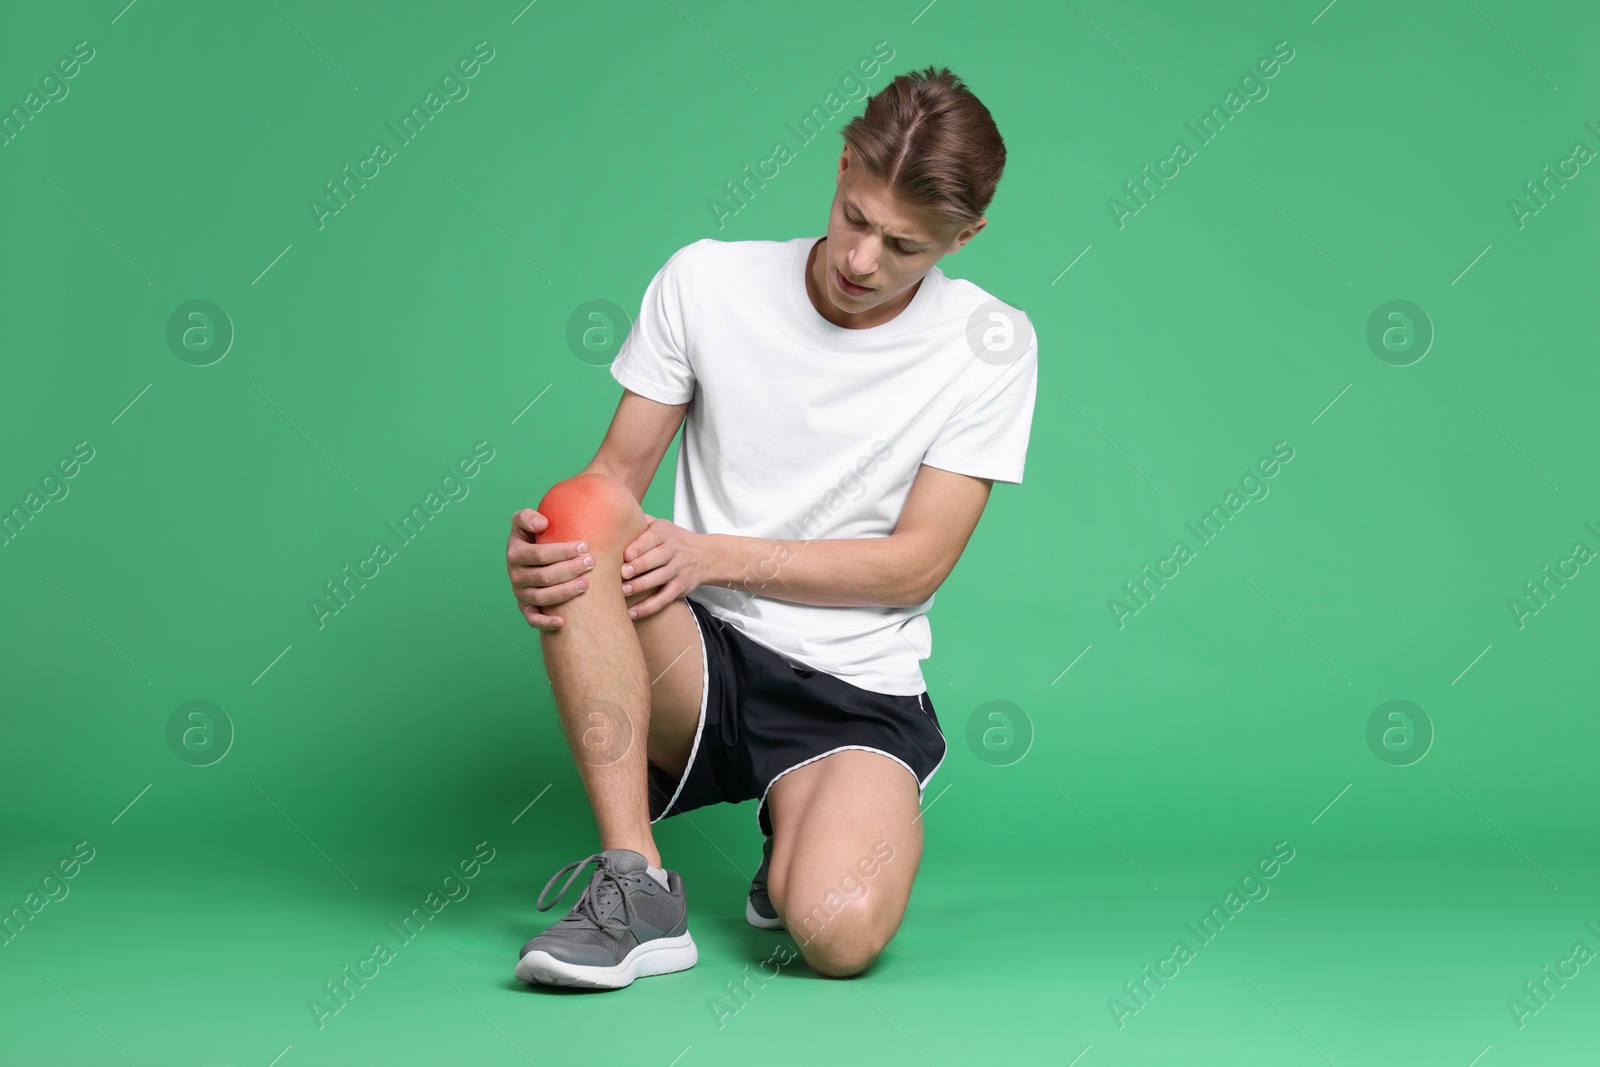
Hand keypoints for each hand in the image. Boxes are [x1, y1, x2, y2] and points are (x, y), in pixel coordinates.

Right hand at [506, 508, 595, 629]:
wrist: (529, 556)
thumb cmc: (533, 536)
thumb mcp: (525, 522)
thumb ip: (527, 517)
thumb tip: (542, 523)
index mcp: (515, 553)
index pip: (540, 554)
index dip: (563, 551)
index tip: (585, 545)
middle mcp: (515, 575)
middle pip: (544, 576)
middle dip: (570, 569)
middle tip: (592, 562)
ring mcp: (521, 593)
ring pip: (542, 598)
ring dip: (565, 592)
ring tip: (586, 585)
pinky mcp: (526, 608)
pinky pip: (533, 619)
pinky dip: (545, 623)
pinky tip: (563, 622)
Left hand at [620, 514, 712, 620]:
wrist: (705, 556)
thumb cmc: (672, 540)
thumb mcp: (660, 525)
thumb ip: (638, 520)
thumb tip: (608, 511)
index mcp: (665, 533)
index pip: (653, 538)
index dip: (640, 546)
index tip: (626, 554)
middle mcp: (673, 551)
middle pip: (657, 558)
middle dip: (640, 566)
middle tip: (622, 573)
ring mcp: (677, 570)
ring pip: (660, 579)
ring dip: (641, 586)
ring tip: (623, 592)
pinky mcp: (680, 588)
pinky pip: (664, 599)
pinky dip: (648, 608)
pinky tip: (632, 613)